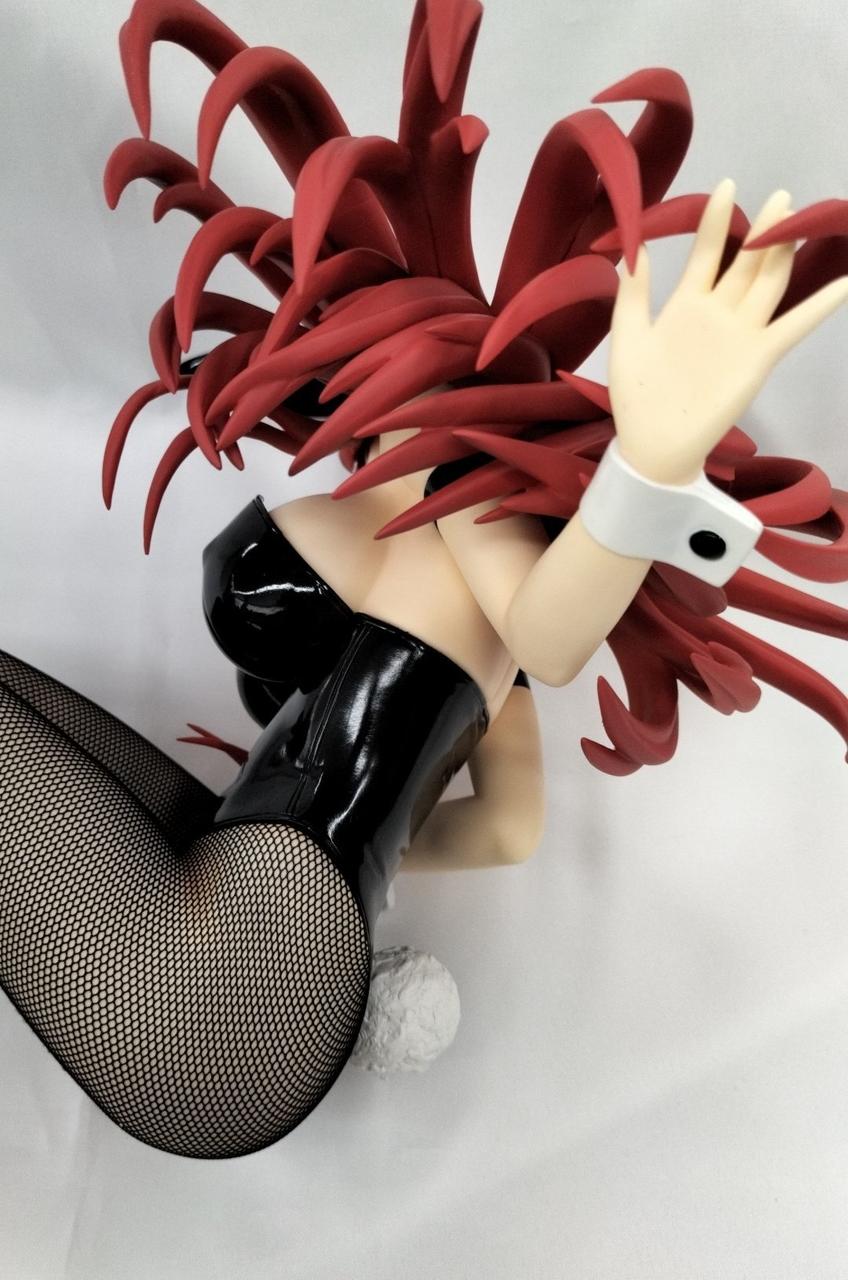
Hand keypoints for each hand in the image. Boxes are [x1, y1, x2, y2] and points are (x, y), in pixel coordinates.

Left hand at [608, 178, 847, 484]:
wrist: (652, 444)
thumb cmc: (636, 396)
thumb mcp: (628, 337)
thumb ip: (634, 294)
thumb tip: (633, 247)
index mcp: (685, 305)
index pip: (706, 253)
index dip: (715, 221)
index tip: (726, 186)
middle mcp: (719, 313)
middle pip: (746, 263)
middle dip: (763, 229)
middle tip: (782, 196)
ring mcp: (741, 334)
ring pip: (769, 283)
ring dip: (784, 253)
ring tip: (799, 219)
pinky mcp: (758, 358)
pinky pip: (793, 327)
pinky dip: (819, 306)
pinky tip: (842, 283)